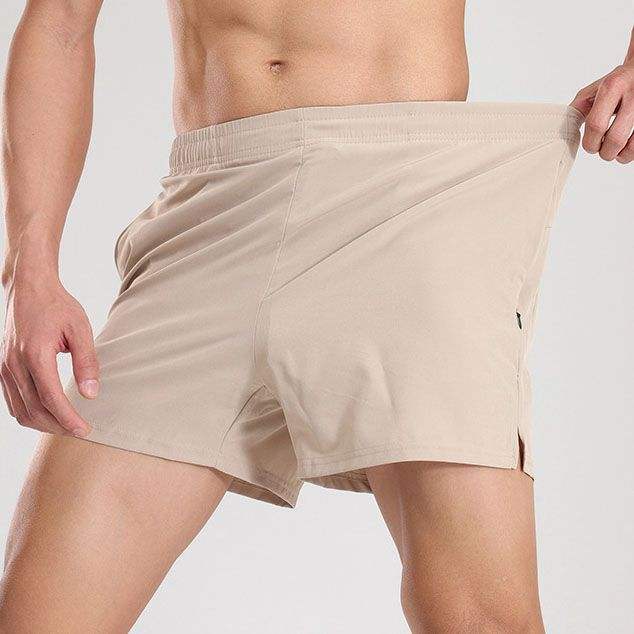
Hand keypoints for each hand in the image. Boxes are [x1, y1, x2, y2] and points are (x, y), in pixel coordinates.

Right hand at [1, 277, 96, 436]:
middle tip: (80, 430)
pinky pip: (12, 401)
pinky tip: (49, 413)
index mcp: (35, 355)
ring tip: (67, 425)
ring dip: (43, 424)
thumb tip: (90, 394)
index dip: (68, 419)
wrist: (29, 289)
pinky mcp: (2, 368)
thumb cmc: (58, 306)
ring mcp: (4, 368)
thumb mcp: (80, 329)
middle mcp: (14, 365)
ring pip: (20, 410)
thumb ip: (87, 362)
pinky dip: (30, 413)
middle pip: (33, 410)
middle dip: (57, 426)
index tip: (84, 430)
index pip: (50, 399)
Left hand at [571, 62, 633, 162]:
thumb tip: (565, 131)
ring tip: (617, 153)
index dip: (590, 142)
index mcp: (613, 87)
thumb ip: (579, 108)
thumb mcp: (596, 88)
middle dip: (605, 152)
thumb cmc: (618, 82)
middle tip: (603, 150)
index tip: (591, 145)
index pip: (596, 124)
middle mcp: (633, 94)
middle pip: (615, 139)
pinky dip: (632, 152)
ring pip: (633, 146)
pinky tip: (629, 147)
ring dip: (622, 156)